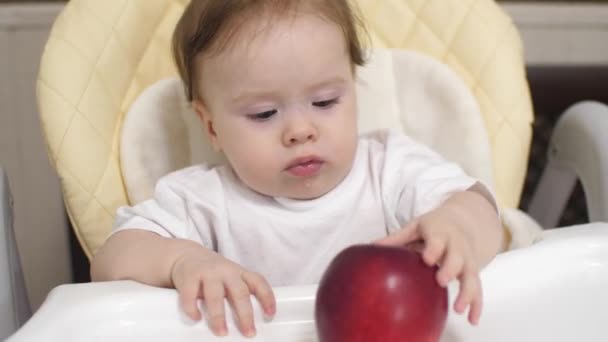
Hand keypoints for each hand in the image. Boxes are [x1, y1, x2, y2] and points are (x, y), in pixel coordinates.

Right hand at [170, 250, 275, 336]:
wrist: (186, 255)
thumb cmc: (213, 273)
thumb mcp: (230, 277)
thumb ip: (238, 293)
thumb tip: (247, 322)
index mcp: (239, 272)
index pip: (258, 282)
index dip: (267, 297)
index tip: (270, 314)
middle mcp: (226, 271)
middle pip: (239, 292)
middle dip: (245, 314)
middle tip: (249, 332)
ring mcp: (207, 273)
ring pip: (215, 296)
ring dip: (219, 316)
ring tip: (221, 332)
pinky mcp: (189, 277)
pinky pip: (191, 295)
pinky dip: (193, 309)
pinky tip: (197, 318)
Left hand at [375, 194, 494, 324]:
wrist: (462, 221)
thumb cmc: (433, 227)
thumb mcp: (415, 227)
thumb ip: (396, 238)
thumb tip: (371, 247)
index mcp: (440, 232)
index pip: (437, 240)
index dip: (434, 248)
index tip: (427, 258)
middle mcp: (456, 245)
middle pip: (457, 257)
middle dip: (450, 269)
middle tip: (441, 281)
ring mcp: (467, 259)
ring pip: (471, 275)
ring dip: (467, 292)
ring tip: (458, 309)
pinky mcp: (473, 271)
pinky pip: (477, 288)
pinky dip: (477, 304)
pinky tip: (472, 320)